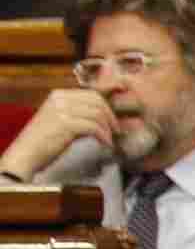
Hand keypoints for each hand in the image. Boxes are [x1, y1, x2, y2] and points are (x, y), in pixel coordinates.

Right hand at [0, 83, 115, 179]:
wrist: (26, 154)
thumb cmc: (44, 141)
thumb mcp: (61, 120)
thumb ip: (78, 114)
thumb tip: (103, 116)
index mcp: (58, 95)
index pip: (91, 94)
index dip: (107, 107)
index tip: (114, 119)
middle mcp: (60, 99)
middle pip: (97, 101)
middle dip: (110, 117)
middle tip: (116, 131)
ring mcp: (62, 110)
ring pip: (98, 114)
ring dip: (108, 129)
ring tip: (109, 140)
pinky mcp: (65, 124)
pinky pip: (94, 127)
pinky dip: (104, 137)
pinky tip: (106, 144)